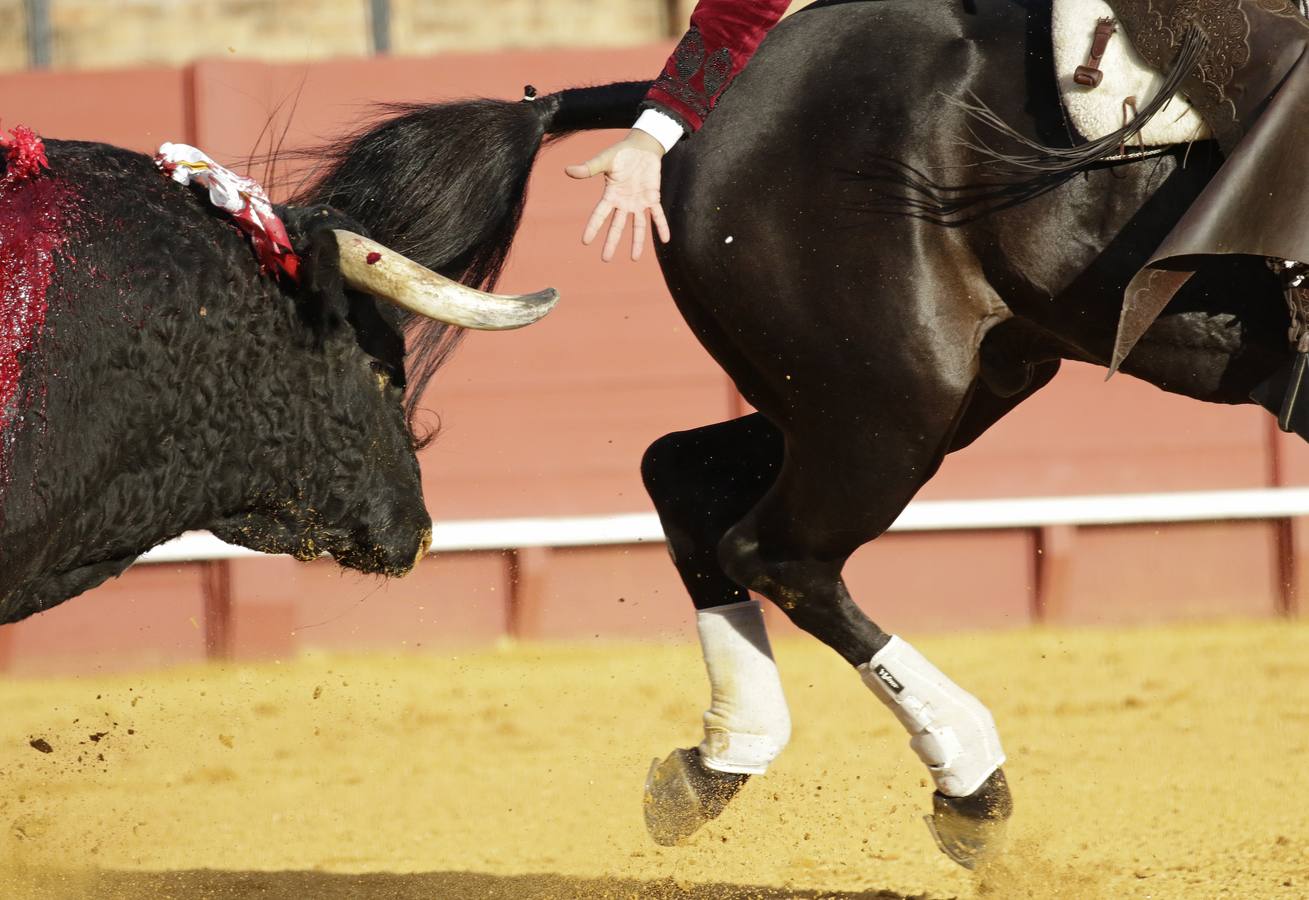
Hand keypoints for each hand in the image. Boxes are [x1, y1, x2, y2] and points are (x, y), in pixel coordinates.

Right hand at [565, 129, 671, 261]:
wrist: (642, 146)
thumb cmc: (621, 153)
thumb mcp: (604, 160)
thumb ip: (588, 168)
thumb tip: (567, 170)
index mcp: (611, 195)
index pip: (600, 214)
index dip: (593, 227)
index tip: (585, 242)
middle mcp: (624, 202)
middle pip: (617, 226)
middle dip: (611, 242)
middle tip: (605, 259)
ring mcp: (639, 202)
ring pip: (638, 226)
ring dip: (637, 242)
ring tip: (634, 258)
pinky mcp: (653, 197)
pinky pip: (658, 215)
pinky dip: (662, 227)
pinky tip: (665, 240)